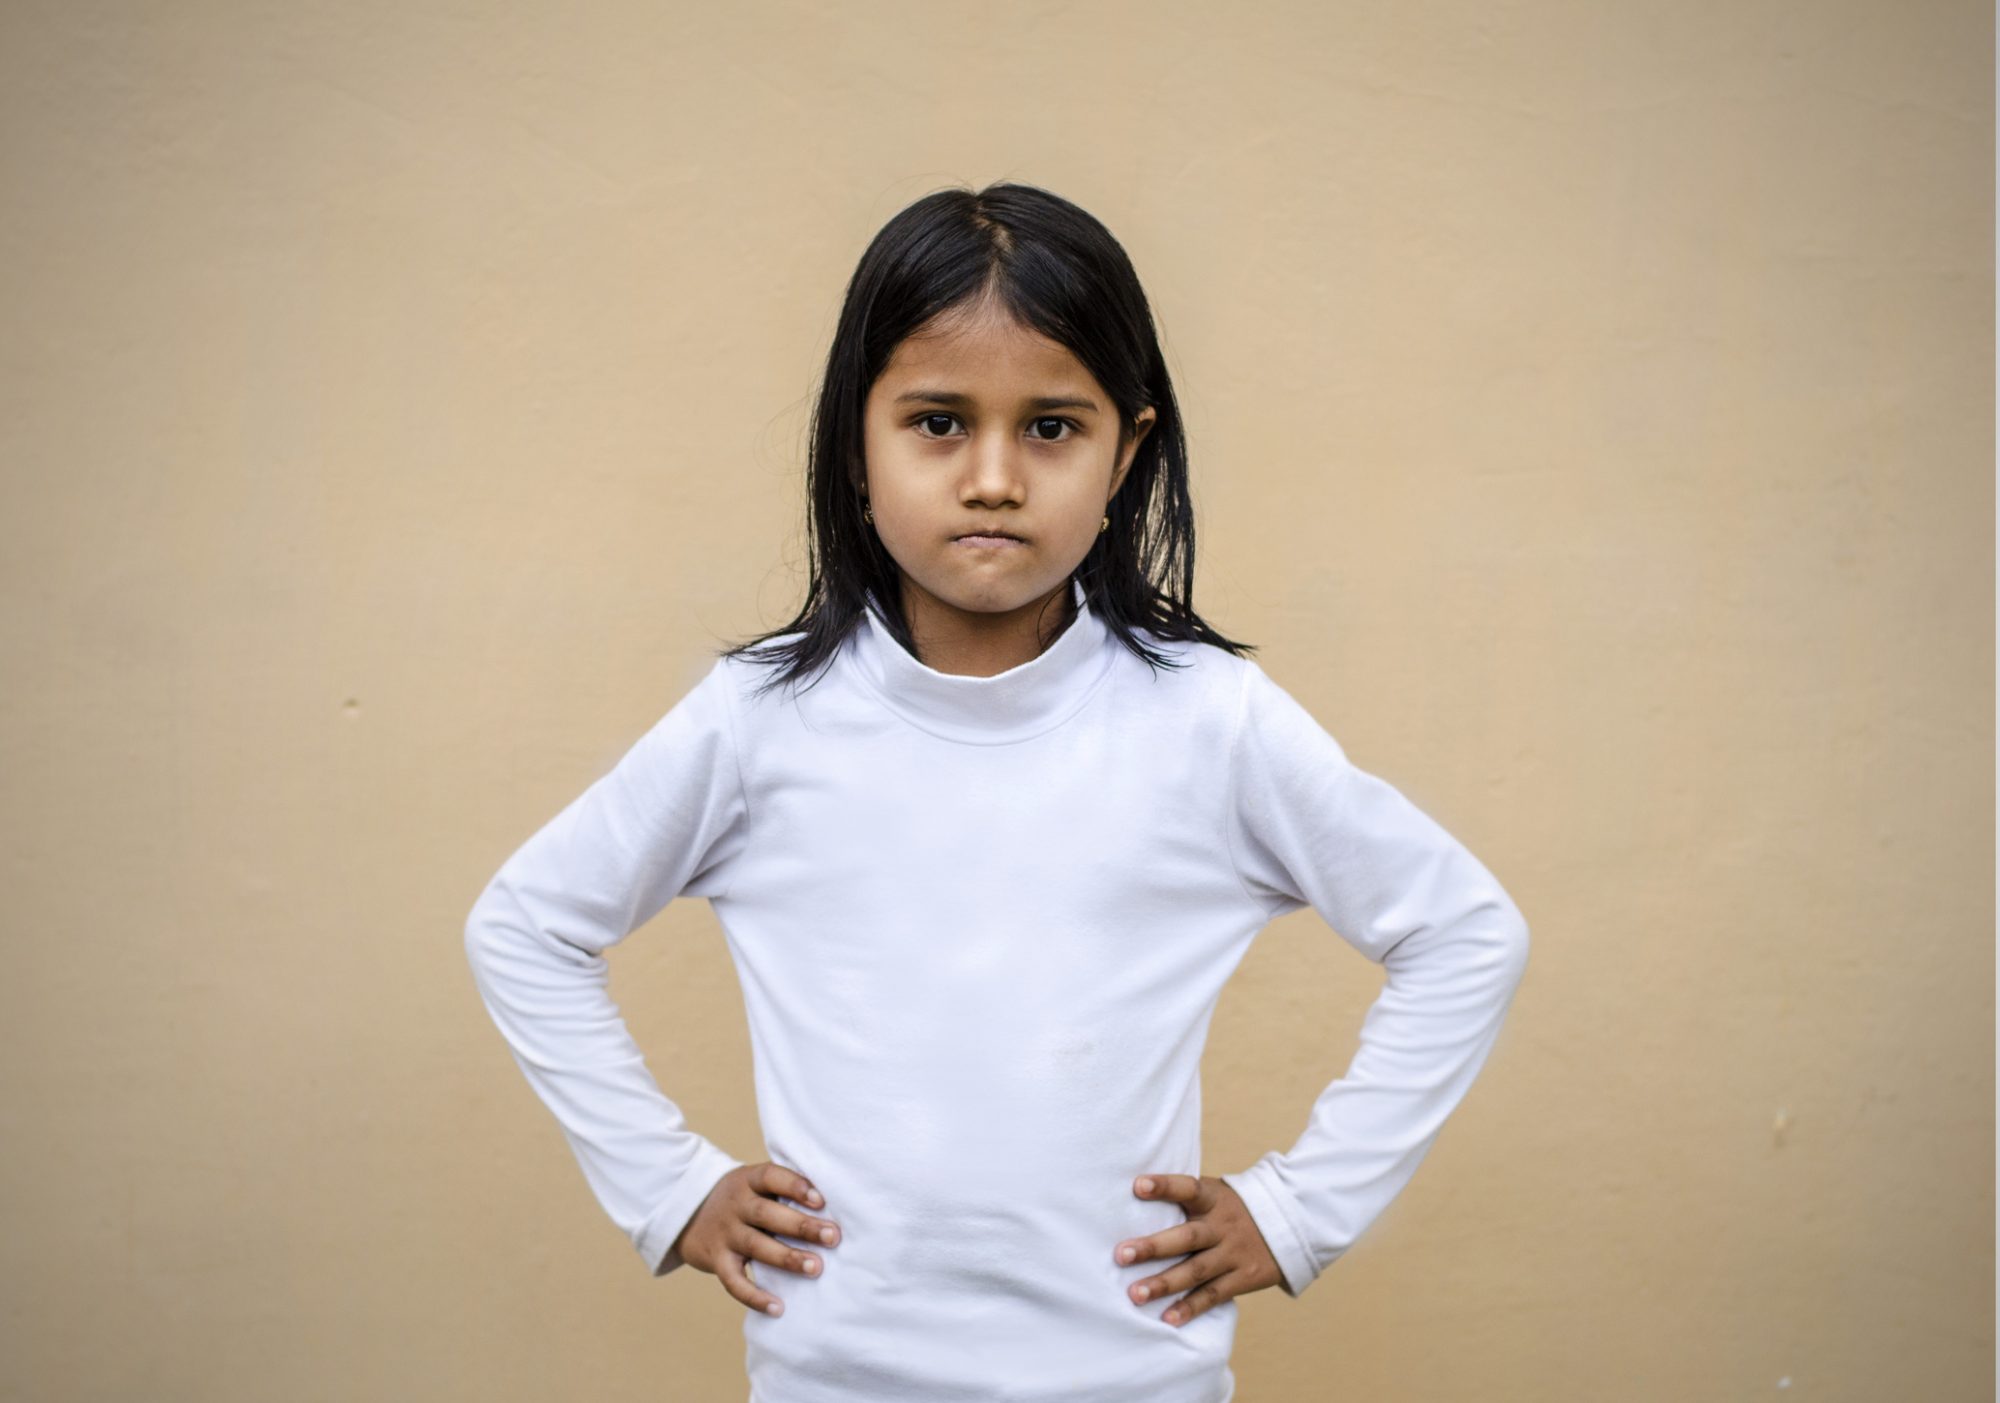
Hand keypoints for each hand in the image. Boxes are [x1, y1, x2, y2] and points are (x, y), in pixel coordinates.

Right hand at [670, 1161, 841, 1317]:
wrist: (688, 1214)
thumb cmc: (743, 1199)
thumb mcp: (755, 1183)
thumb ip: (784, 1188)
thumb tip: (835, 1203)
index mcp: (748, 1181)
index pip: (771, 1177)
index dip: (795, 1186)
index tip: (820, 1200)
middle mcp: (735, 1206)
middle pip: (767, 1214)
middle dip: (802, 1226)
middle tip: (833, 1236)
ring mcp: (725, 1234)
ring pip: (756, 1246)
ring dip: (787, 1257)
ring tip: (816, 1268)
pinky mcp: (717, 1261)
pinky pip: (734, 1282)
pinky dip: (754, 1297)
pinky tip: (779, 1308)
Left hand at [1113, 1173, 1283, 1325]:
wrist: (1290, 1224)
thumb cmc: (1233, 1208)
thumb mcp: (1216, 1193)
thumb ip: (1185, 1197)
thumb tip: (1133, 1191)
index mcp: (1213, 1199)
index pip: (1188, 1187)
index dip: (1164, 1186)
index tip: (1138, 1186)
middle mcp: (1222, 1226)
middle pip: (1187, 1237)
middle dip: (1153, 1247)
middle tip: (1121, 1255)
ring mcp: (1233, 1253)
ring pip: (1196, 1271)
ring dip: (1164, 1284)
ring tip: (1135, 1294)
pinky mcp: (1243, 1278)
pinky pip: (1213, 1295)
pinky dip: (1191, 1307)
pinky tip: (1168, 1318)